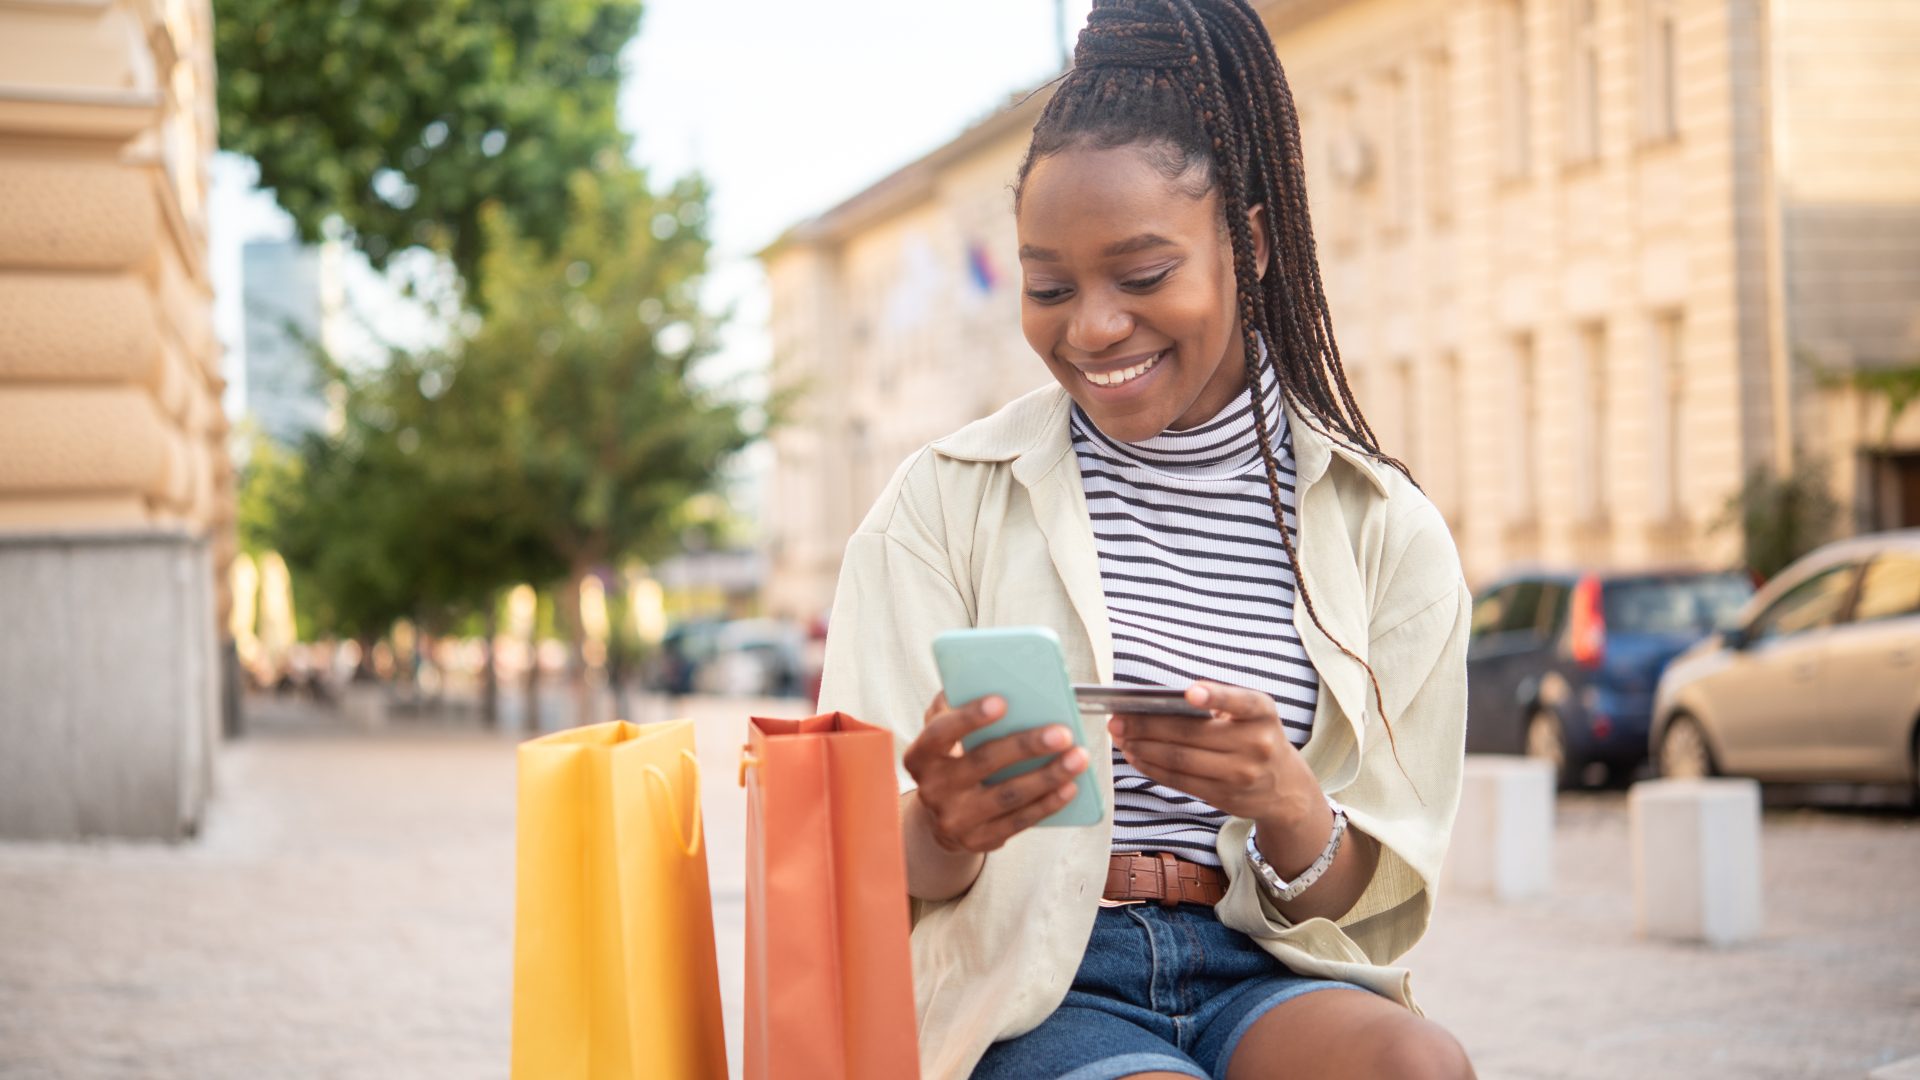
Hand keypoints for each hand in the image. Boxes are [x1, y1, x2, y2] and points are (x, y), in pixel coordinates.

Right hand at [903, 691, 1089, 853]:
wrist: (942, 818)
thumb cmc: (951, 759)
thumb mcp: (943, 732)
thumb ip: (955, 704)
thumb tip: (991, 677)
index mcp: (920, 754)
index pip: (940, 732)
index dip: (970, 717)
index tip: (1003, 701)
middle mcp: (932, 789)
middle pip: (983, 763)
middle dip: (1026, 746)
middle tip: (1063, 732)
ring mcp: (954, 819)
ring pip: (1007, 795)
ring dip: (1048, 776)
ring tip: (1079, 757)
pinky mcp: (978, 841)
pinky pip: (1018, 821)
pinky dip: (1048, 804)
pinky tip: (1070, 786)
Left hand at [1109, 681, 1319, 826]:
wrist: (1286, 787)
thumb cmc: (1257, 736)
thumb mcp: (1252, 714)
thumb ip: (1217, 704)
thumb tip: (1156, 703)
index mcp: (1262, 713)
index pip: (1240, 702)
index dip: (1215, 696)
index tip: (1189, 692)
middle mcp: (1256, 744)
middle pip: (1191, 734)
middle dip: (1147, 726)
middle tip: (1117, 719)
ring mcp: (1240, 774)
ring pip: (1180, 760)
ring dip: (1143, 748)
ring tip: (1120, 737)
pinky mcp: (1224, 796)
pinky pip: (1180, 781)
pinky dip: (1152, 767)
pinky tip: (1135, 756)